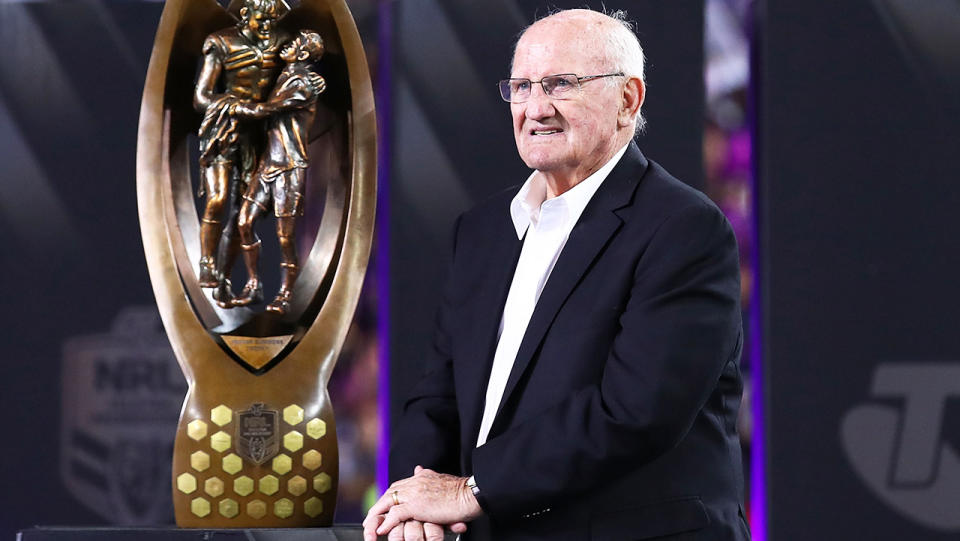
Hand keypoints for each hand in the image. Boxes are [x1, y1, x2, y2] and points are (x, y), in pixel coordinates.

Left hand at [363, 466, 479, 538]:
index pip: (399, 485)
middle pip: (390, 492)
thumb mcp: (442, 481)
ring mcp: (414, 493)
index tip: (384, 506)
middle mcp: (416, 482)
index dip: (390, 497)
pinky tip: (382, 529)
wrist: (472, 494)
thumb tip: (419, 469)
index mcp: (422, 477)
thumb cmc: (463, 492)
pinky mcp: (416, 505)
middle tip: (371, 517)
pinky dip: (387, 522)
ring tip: (371, 525)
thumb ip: (428, 476)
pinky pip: (395, 514)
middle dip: (379, 505)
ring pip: (388, 501)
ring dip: (377, 514)